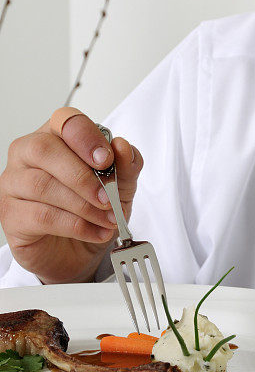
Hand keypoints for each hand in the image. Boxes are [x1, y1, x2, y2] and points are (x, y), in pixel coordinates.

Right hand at [0, 108, 142, 283]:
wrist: (80, 251)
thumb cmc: (94, 209)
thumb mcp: (121, 186)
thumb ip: (126, 165)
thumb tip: (122, 147)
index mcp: (56, 137)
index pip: (64, 120)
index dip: (85, 137)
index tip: (106, 159)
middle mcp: (28, 155)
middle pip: (44, 149)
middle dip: (82, 175)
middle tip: (108, 197)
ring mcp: (14, 184)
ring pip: (41, 185)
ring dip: (82, 205)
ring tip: (107, 218)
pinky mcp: (11, 216)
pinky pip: (41, 216)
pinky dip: (76, 225)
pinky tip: (95, 231)